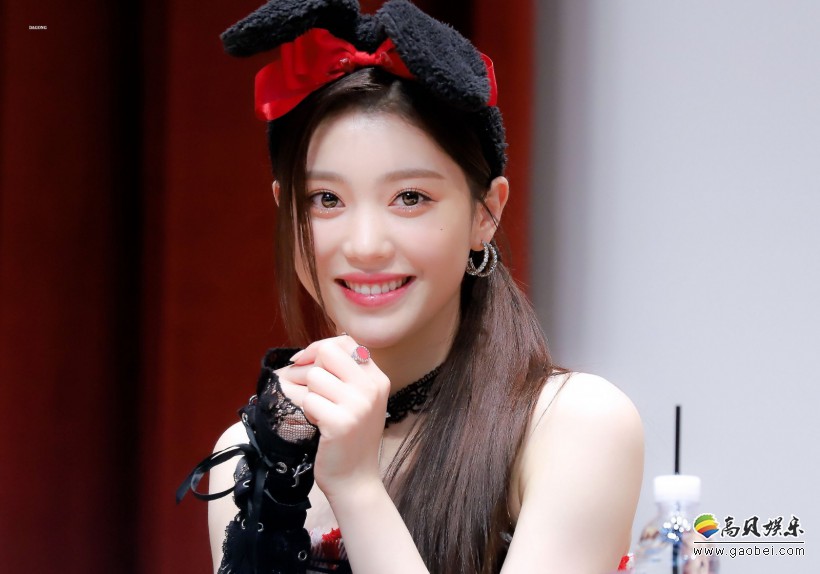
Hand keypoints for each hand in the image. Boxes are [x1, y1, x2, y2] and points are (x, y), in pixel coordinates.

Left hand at [284, 335, 390, 499]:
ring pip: (314, 377)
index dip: (320, 348)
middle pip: (327, 353)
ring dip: (308, 395)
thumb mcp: (358, 400)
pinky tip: (319, 426)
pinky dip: (307, 413)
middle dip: (310, 370)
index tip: (307, 363)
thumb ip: (344, 375)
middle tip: (313, 392)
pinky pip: (308, 401)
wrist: (355, 479)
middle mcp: (372, 388)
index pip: (345, 341)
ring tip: (320, 413)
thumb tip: (309, 352)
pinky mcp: (340, 422)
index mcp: (377, 379)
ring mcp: (358, 405)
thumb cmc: (349, 438)